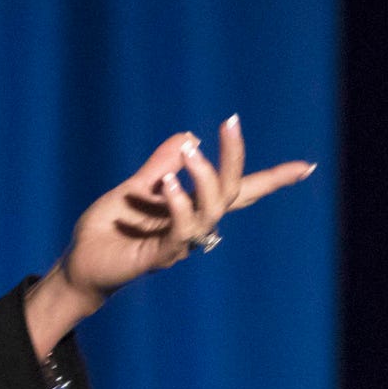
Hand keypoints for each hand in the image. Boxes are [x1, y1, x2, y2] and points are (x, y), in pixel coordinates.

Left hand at [53, 115, 315, 306]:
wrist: (80, 263)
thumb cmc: (109, 229)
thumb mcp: (134, 188)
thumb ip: (159, 165)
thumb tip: (189, 136)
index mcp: (190, 208)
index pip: (238, 191)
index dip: (272, 180)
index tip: (307, 167)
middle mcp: (192, 226)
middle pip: (229, 193)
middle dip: (235, 158)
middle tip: (230, 125)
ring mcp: (178, 243)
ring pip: (210, 212)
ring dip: (204, 179)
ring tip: (190, 153)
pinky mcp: (158, 257)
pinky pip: (179, 233)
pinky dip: (178, 206)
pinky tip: (168, 184)